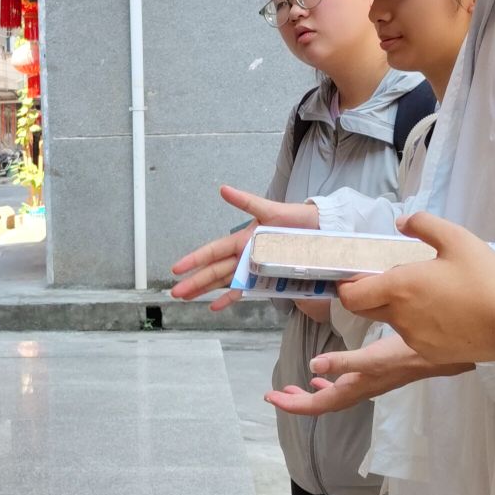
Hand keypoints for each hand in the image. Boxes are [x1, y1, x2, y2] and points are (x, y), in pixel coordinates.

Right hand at [168, 186, 320, 307]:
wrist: (320, 230)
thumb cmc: (296, 218)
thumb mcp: (271, 210)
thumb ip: (246, 201)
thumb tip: (223, 189)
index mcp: (242, 239)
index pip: (212, 251)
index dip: (194, 260)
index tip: (177, 268)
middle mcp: (243, 255)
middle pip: (214, 270)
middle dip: (194, 281)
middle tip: (175, 292)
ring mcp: (252, 268)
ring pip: (223, 281)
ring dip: (205, 290)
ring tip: (186, 298)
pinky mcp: (264, 277)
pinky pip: (244, 290)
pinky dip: (229, 297)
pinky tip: (215, 305)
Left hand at [263, 334, 469, 414]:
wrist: (445, 356)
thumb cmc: (410, 354)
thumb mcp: (375, 356)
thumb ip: (344, 362)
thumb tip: (313, 367)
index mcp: (355, 388)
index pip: (318, 406)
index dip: (292, 404)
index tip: (269, 398)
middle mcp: (360, 390)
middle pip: (321, 405)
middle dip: (296, 402)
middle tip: (273, 395)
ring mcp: (369, 384)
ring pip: (333, 396)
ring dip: (310, 395)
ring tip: (290, 388)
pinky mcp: (377, 375)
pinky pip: (345, 385)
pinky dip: (329, 383)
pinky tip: (322, 376)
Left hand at [336, 213, 494, 366]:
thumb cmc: (484, 278)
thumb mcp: (457, 238)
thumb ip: (424, 224)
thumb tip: (401, 222)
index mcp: (398, 287)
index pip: (351, 296)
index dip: (348, 287)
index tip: (358, 276)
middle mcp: (399, 316)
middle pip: (366, 310)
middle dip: (369, 296)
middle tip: (393, 281)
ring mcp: (413, 339)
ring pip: (392, 322)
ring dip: (399, 309)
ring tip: (430, 295)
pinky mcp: (430, 354)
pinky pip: (414, 337)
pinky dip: (420, 325)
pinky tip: (446, 315)